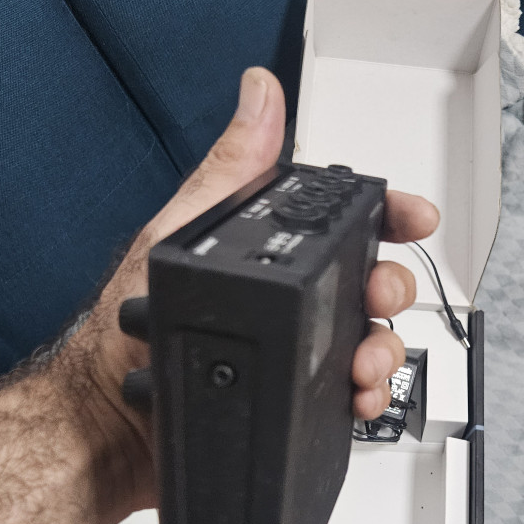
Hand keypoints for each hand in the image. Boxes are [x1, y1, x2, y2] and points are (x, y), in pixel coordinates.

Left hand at [58, 67, 438, 521]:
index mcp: (262, 253)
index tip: (413, 216)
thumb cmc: (126, 334)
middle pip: (368, 281)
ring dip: (381, 348)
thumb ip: (229, 172)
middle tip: (378, 296)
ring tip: (363, 360)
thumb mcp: (182, 237)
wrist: (110, 427)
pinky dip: (367, 394)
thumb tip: (257, 96)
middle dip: (388, 286)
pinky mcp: (297, 398)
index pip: (340, 223)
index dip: (387, 214)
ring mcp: (294, 350)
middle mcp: (285, 299)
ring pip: (369, 339)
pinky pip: (352, 391)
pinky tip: (356, 394)